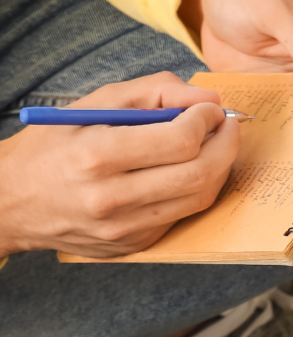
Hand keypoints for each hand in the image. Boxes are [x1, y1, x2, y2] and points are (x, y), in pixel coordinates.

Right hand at [0, 73, 236, 258]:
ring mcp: (127, 227)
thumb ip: (151, 92)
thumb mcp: (91, 105)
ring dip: (219, 169)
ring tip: (216, 145)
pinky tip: (191, 170)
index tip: (211, 109)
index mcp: (96, 155)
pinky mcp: (136, 243)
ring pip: (198, 199)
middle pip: (198, 174)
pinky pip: (182, 215)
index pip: (178, 141)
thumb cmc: (55, 145)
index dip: (206, 121)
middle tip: (227, 126)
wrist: (15, 200)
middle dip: (225, 145)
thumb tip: (207, 97)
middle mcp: (112, 197)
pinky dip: (196, 190)